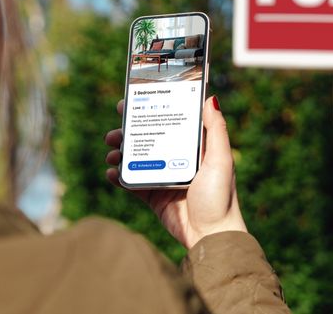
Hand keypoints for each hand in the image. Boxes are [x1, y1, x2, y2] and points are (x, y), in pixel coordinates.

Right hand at [104, 96, 247, 248]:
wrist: (210, 235)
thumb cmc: (221, 197)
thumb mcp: (221, 159)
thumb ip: (216, 129)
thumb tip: (209, 97)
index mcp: (194, 147)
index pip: (170, 120)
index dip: (152, 109)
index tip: (133, 100)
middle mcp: (177, 158)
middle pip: (148, 137)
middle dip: (128, 131)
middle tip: (115, 130)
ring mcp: (163, 177)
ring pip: (136, 158)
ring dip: (120, 153)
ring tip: (112, 153)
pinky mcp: (153, 196)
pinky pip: (131, 183)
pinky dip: (119, 176)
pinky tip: (111, 172)